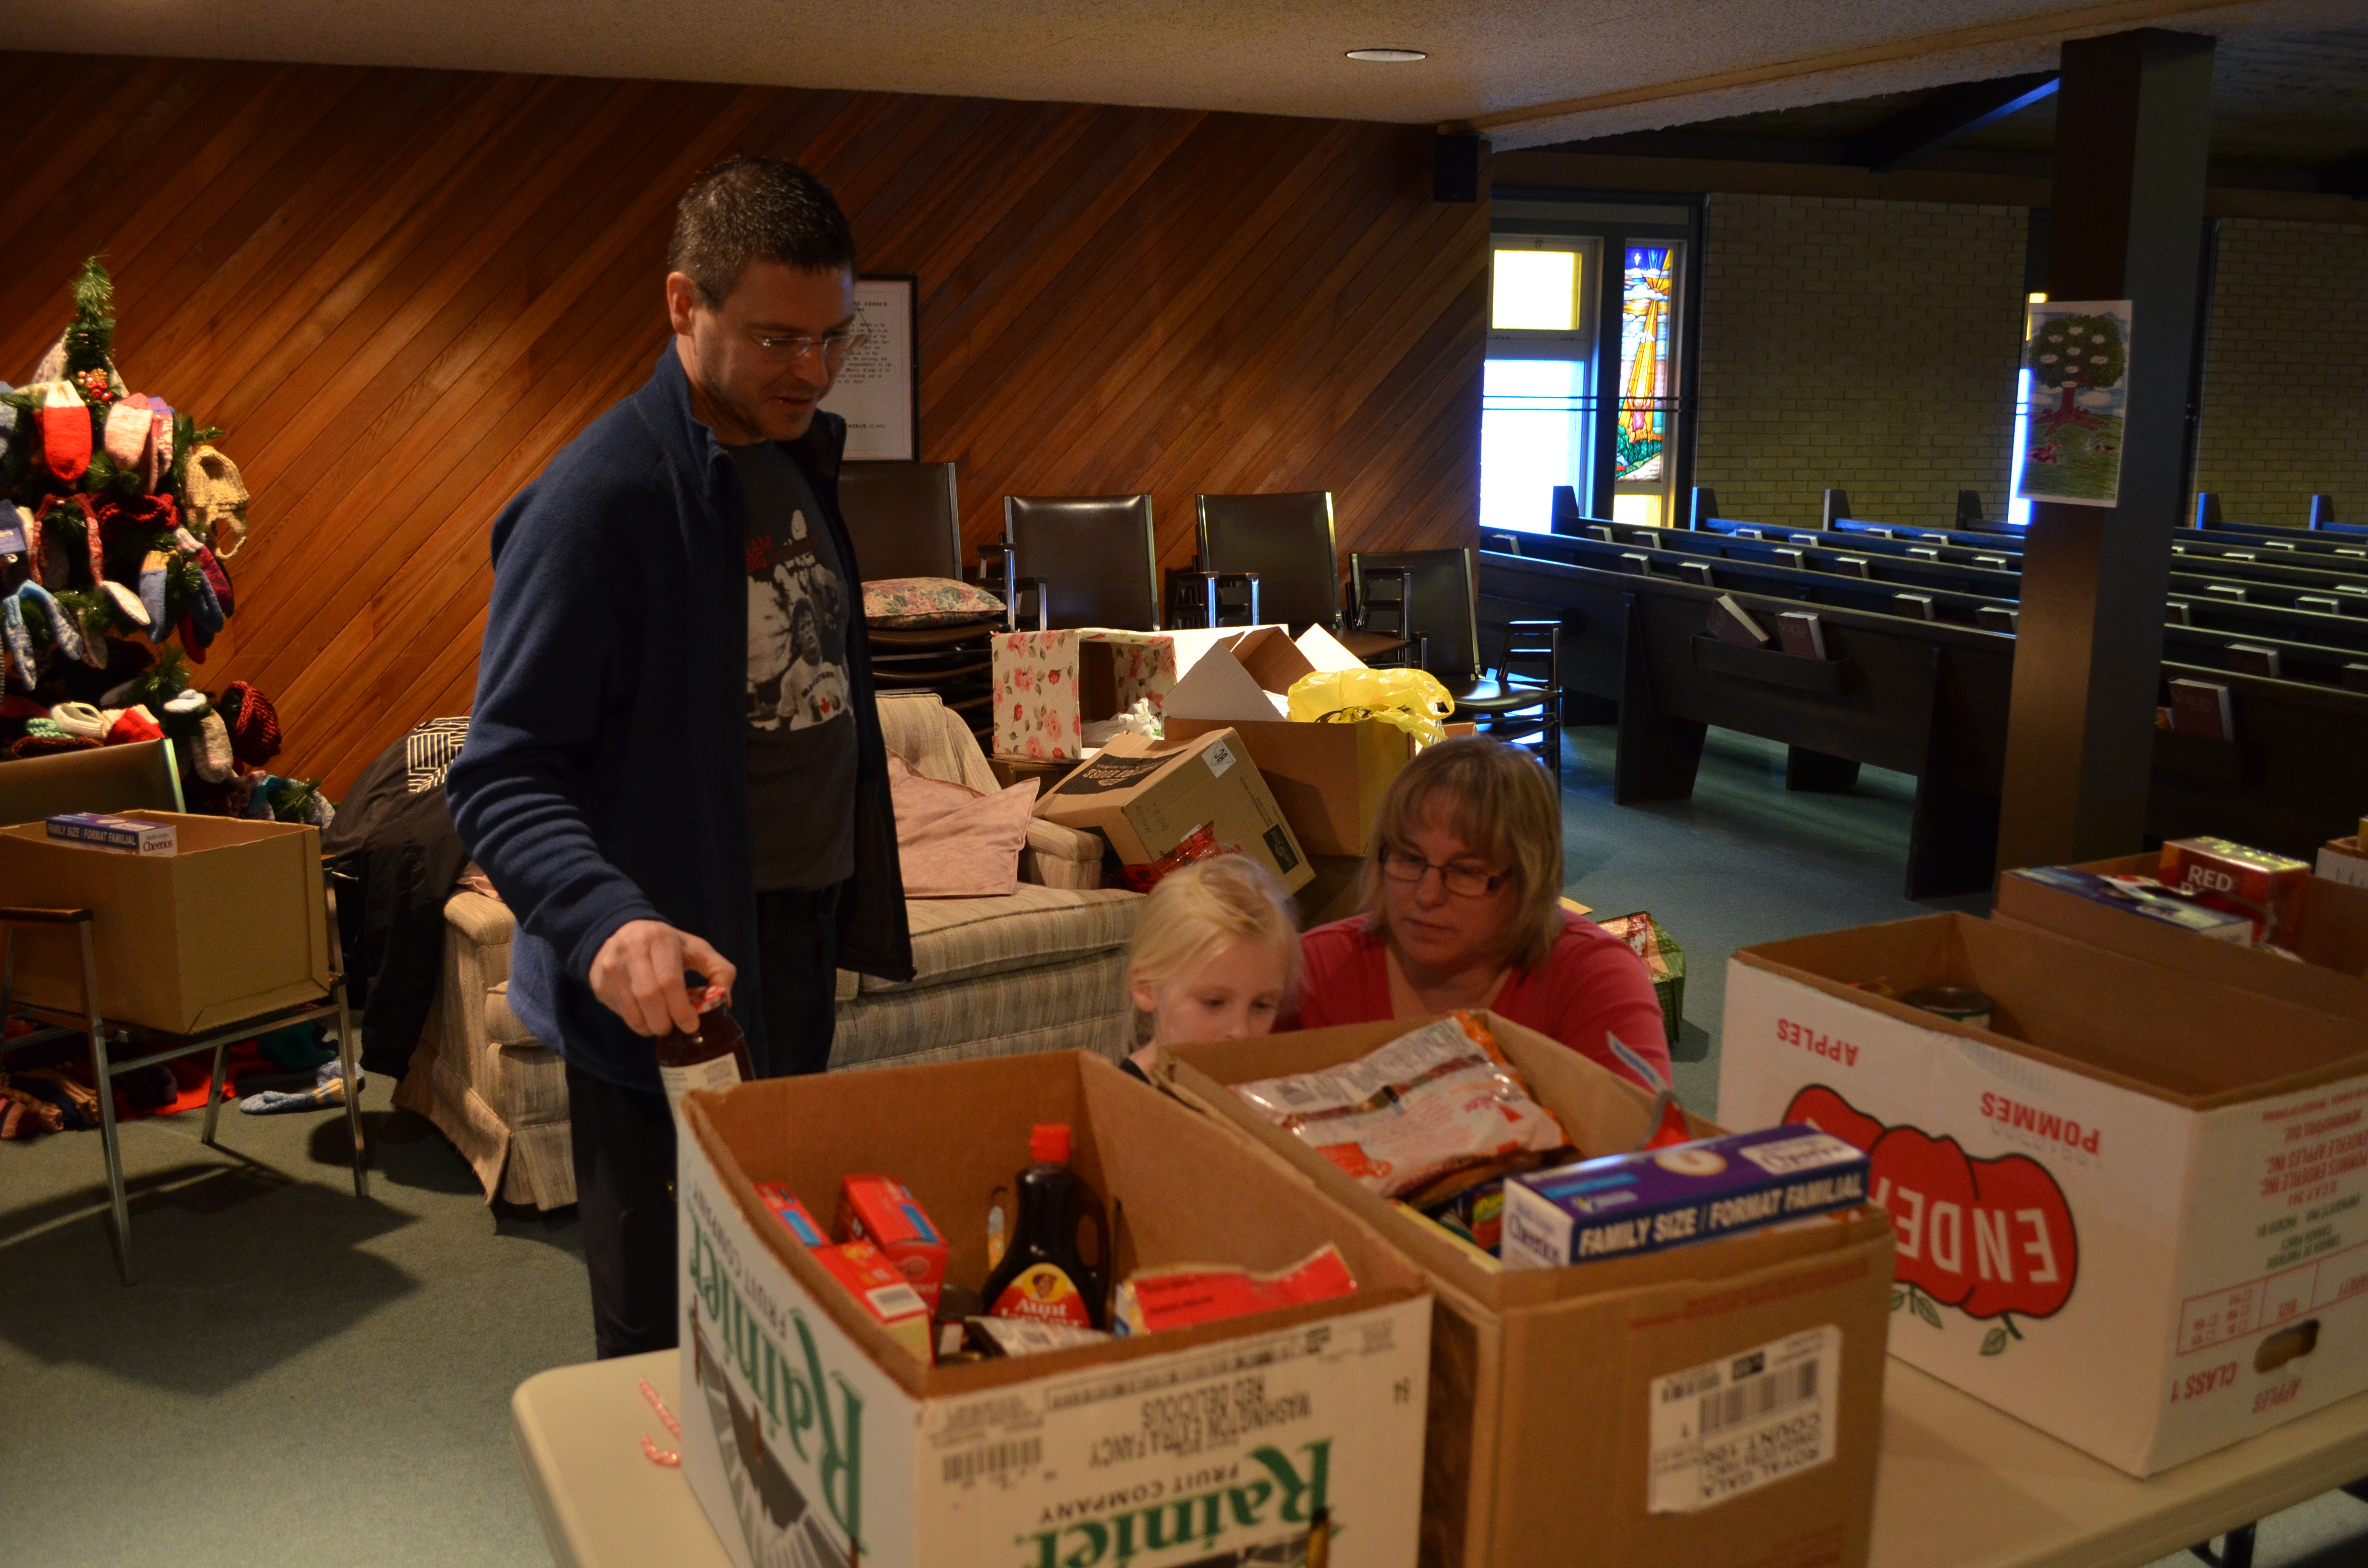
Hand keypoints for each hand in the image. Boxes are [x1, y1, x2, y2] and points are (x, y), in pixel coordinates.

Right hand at [589, 920, 735, 1037]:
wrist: (620, 931)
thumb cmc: (665, 945)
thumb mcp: (696, 948)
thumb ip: (719, 970)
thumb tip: (724, 1001)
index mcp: (659, 939)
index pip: (670, 981)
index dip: (681, 1009)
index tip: (691, 1025)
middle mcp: (630, 951)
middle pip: (649, 998)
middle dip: (665, 1022)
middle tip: (674, 1028)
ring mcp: (611, 967)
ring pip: (631, 1011)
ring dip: (649, 1027)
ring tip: (661, 1025)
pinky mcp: (599, 983)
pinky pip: (620, 1013)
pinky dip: (636, 1022)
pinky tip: (645, 1016)